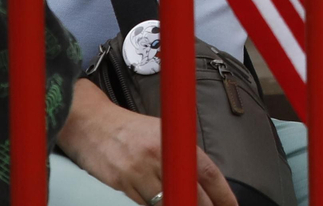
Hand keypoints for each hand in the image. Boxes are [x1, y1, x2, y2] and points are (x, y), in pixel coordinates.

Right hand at [56, 80, 237, 205]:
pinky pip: (143, 204)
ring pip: (165, 203)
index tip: (230, 205)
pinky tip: (161, 204)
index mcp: (175, 142)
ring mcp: (139, 173)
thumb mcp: (164, 133)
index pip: (207, 172)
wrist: (92, 124)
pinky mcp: (121, 185)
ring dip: (177, 205)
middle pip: (190, 193)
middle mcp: (159, 158)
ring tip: (183, 204)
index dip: (222, 193)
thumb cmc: (131, 129)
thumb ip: (182, 154)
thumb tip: (200, 178)